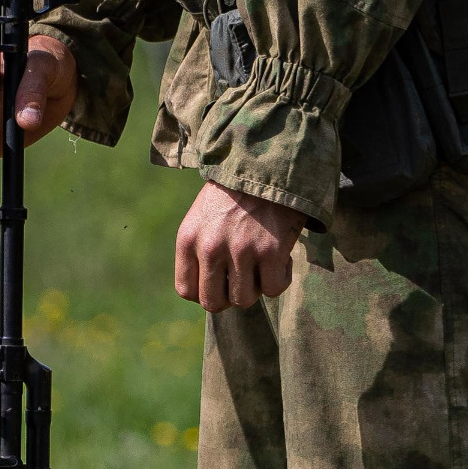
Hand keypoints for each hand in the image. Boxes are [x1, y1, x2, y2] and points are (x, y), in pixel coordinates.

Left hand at [173, 182, 309, 310]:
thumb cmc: (234, 196)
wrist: (267, 165)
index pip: (186, 290)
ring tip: (261, 265)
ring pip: (244, 300)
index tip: (219, 282)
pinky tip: (281, 260)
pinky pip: (273, 289)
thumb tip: (209, 291)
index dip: (204, 291)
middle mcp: (211, 247)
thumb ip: (199, 252)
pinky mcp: (271, 251)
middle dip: (229, 297)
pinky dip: (280, 279)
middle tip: (242, 280)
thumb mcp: (202, 218)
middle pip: (213, 303)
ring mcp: (242, 251)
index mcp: (188, 239)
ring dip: (255, 287)